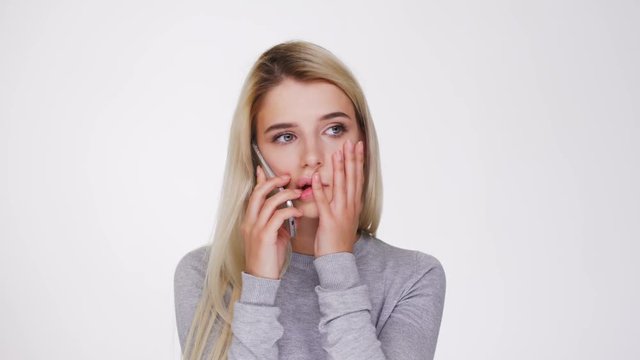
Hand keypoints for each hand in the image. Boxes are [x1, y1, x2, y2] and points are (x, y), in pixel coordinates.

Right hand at [240, 166, 303, 278]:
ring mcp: (256, 229)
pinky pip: (277, 217)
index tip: (264, 169)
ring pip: (269, 202)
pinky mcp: (264, 236)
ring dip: (285, 195)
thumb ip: (276, 223)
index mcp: (250, 221)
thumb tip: (286, 212)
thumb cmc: (269, 259)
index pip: (253, 195)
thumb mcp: (272, 236)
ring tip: (298, 194)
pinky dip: (289, 211)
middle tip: (287, 177)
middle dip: (273, 182)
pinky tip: (298, 212)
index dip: (259, 181)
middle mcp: (250, 222)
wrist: (262, 279)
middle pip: (258, 193)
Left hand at [312, 139, 364, 256]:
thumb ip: (344, 201)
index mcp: (354, 204)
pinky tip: (317, 177)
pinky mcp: (329, 220)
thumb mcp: (345, 217)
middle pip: (352, 178)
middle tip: (351, 142)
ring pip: (341, 186)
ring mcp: (341, 212)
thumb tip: (344, 188)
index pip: (358, 177)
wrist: (338, 260)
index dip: (358, 160)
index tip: (358, 145)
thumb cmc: (338, 239)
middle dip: (351, 159)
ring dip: (339, 169)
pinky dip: (320, 189)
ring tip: (337, 153)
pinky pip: (324, 202)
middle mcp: (350, 206)